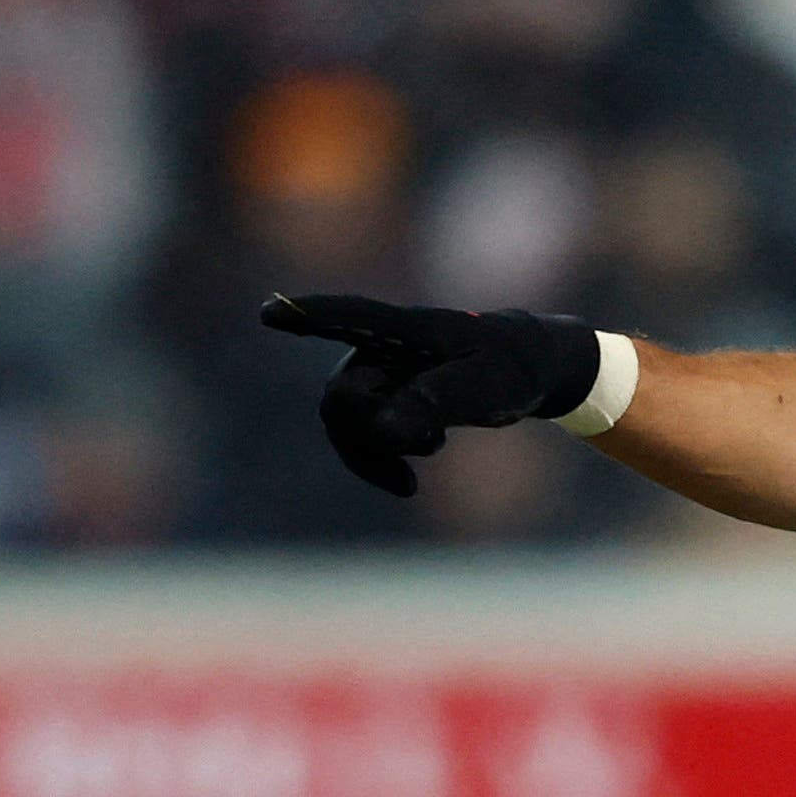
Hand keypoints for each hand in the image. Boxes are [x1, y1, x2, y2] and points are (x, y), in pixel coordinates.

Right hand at [259, 292, 601, 497]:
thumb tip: (381, 430)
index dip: (310, 316)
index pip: (354, 319)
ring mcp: (375, 372)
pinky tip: (408, 484)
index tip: (270, 311)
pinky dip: (376, 463)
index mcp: (411, 329)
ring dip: (377, 452)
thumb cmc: (512, 368)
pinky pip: (356, 437)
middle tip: (434, 443)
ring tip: (430, 456)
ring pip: (344, 423)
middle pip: (342, 398)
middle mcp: (380, 347)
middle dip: (374, 434)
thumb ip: (437, 401)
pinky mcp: (378, 398)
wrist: (525, 370)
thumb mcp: (488, 387)